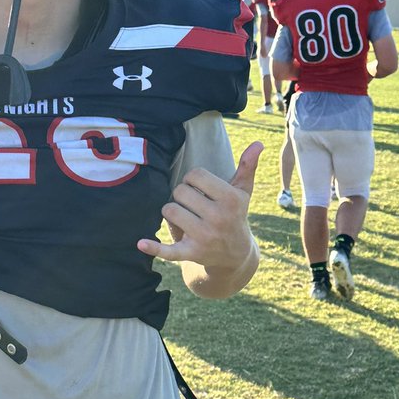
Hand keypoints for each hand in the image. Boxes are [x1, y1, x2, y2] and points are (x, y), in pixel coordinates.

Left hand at [137, 141, 262, 272]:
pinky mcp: (191, 253)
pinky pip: (169, 250)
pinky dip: (155, 248)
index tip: (201, 190)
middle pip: (179, 192)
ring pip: (169, 210)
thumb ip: (248, 166)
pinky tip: (141, 243)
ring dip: (172, 212)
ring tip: (186, 218)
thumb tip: (258, 143)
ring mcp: (204, 237)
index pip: (194, 175)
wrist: (235, 255)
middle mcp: (218, 218)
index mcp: (231, 199)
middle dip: (182, 196)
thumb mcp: (243, 192)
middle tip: (193, 206)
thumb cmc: (236, 215)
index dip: (193, 180)